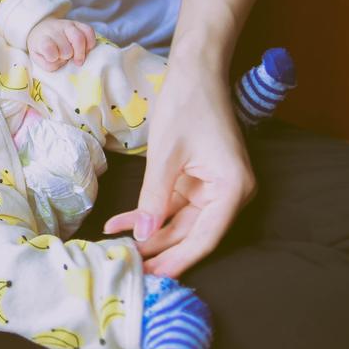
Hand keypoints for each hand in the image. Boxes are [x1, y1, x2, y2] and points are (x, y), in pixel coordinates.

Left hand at [27, 18, 95, 71]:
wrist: (42, 30)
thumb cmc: (42, 49)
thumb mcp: (39, 59)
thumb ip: (48, 65)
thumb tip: (62, 62)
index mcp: (42, 40)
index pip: (47, 48)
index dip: (53, 57)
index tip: (53, 58)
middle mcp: (54, 30)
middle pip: (66, 49)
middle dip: (66, 57)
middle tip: (64, 58)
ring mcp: (66, 25)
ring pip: (79, 38)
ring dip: (80, 53)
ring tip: (77, 59)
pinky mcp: (77, 23)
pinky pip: (89, 31)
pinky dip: (90, 43)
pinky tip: (85, 49)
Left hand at [102, 56, 254, 276]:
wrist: (194, 71)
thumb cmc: (185, 104)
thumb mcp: (165, 154)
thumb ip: (155, 197)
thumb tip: (143, 236)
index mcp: (232, 189)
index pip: (205, 237)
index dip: (178, 259)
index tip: (154, 277)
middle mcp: (229, 194)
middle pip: (192, 234)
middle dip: (159, 249)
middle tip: (128, 267)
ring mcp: (213, 188)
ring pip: (179, 222)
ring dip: (148, 232)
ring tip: (116, 246)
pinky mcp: (197, 180)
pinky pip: (173, 205)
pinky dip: (148, 212)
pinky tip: (121, 224)